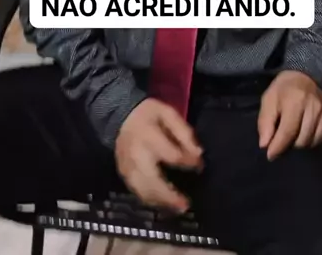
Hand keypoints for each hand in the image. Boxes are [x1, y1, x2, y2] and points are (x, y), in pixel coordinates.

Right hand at [115, 98, 202, 212]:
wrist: (122, 117)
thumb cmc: (149, 115)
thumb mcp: (168, 113)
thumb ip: (183, 131)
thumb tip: (198, 153)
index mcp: (148, 136)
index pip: (172, 155)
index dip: (188, 162)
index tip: (199, 165)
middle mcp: (136, 154)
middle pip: (153, 180)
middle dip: (170, 195)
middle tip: (186, 204)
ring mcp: (127, 166)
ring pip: (143, 190)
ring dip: (161, 202)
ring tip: (178, 208)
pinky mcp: (123, 174)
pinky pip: (136, 191)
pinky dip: (150, 200)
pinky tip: (162, 204)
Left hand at [258, 71, 321, 160]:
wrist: (305, 76)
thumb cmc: (283, 90)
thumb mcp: (268, 100)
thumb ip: (265, 122)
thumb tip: (265, 145)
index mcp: (295, 101)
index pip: (288, 131)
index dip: (278, 147)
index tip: (270, 156)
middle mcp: (313, 107)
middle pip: (301, 140)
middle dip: (288, 145)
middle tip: (281, 141)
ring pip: (311, 142)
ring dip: (300, 144)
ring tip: (292, 137)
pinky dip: (312, 141)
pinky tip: (304, 134)